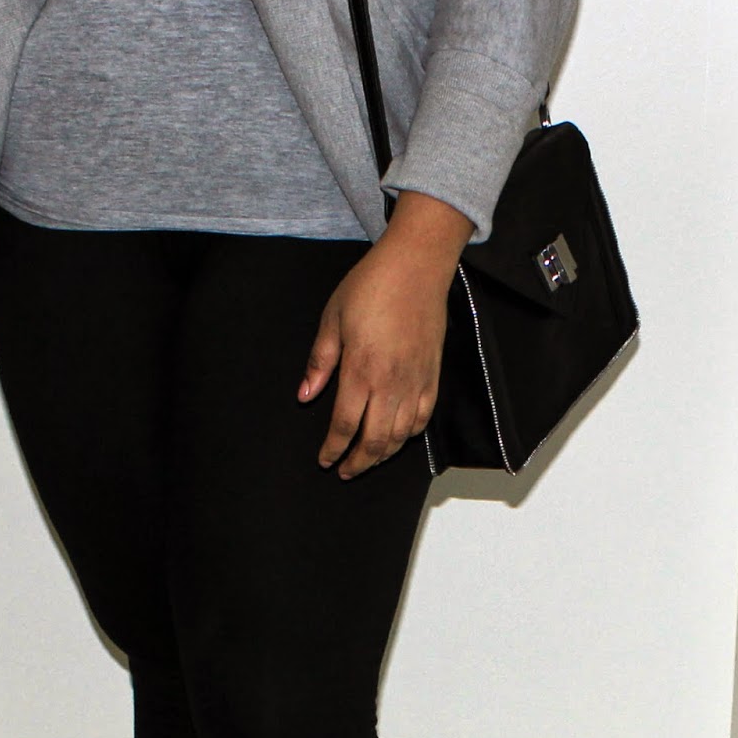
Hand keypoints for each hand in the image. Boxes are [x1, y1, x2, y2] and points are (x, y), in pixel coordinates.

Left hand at [302, 191, 473, 478]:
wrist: (416, 266)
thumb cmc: (371, 286)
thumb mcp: (332, 319)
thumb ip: (319, 362)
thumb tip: (305, 396)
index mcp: (361, 370)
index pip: (344, 425)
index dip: (333, 449)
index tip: (325, 461)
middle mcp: (390, 383)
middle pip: (375, 440)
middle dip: (358, 462)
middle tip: (345, 471)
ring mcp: (415, 381)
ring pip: (401, 435)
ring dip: (383, 454)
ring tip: (368, 460)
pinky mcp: (432, 375)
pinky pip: (423, 418)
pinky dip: (409, 435)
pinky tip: (398, 438)